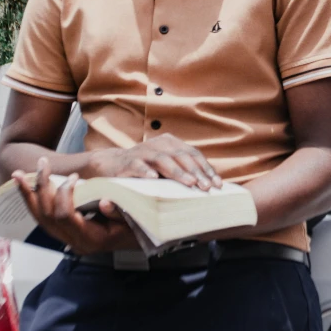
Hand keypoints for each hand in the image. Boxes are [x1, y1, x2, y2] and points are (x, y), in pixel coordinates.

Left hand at [13, 157, 140, 254]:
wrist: (135, 241)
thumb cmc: (135, 229)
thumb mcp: (132, 221)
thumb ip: (118, 213)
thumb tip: (103, 202)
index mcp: (90, 239)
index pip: (65, 217)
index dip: (64, 195)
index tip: (74, 178)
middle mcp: (74, 242)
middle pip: (47, 216)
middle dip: (41, 188)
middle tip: (42, 164)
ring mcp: (66, 240)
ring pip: (40, 218)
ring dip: (29, 194)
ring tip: (19, 174)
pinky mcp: (63, 234)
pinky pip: (42, 218)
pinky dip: (32, 201)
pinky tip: (24, 186)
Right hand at [85, 133, 222, 190]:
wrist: (112, 165)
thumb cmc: (145, 170)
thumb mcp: (166, 168)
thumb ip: (183, 172)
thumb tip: (209, 186)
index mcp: (171, 143)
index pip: (193, 154)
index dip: (206, 168)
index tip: (218, 185)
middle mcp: (158, 144)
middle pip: (181, 156)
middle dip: (196, 172)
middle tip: (206, 187)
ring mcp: (143, 151)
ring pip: (162, 159)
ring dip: (177, 172)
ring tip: (189, 183)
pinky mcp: (127, 162)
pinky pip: (137, 165)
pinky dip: (145, 171)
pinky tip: (154, 179)